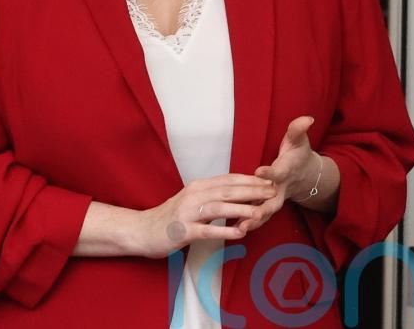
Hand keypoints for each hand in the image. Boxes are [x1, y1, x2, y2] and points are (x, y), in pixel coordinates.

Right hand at [131, 173, 275, 257]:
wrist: (141, 230)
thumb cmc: (170, 218)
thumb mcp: (192, 202)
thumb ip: (213, 198)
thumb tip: (239, 196)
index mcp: (197, 187)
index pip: (228, 180)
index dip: (249, 180)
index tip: (269, 181)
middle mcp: (193, 196)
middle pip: (227, 190)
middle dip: (251, 191)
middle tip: (272, 192)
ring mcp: (187, 213)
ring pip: (218, 208)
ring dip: (241, 209)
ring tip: (260, 212)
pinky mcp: (182, 230)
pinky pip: (206, 230)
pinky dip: (224, 231)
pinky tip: (240, 234)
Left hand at [248, 116, 322, 230]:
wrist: (305, 174)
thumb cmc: (297, 153)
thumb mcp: (298, 140)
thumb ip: (298, 130)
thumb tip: (307, 118)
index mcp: (285, 170)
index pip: (277, 172)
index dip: (269, 172)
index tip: (259, 171)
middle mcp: (281, 188)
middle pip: (273, 200)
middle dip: (263, 208)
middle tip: (252, 215)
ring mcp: (275, 199)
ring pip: (265, 213)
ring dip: (254, 220)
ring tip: (241, 228)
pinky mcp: (268, 205)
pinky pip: (260, 216)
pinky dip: (250, 223)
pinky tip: (235, 229)